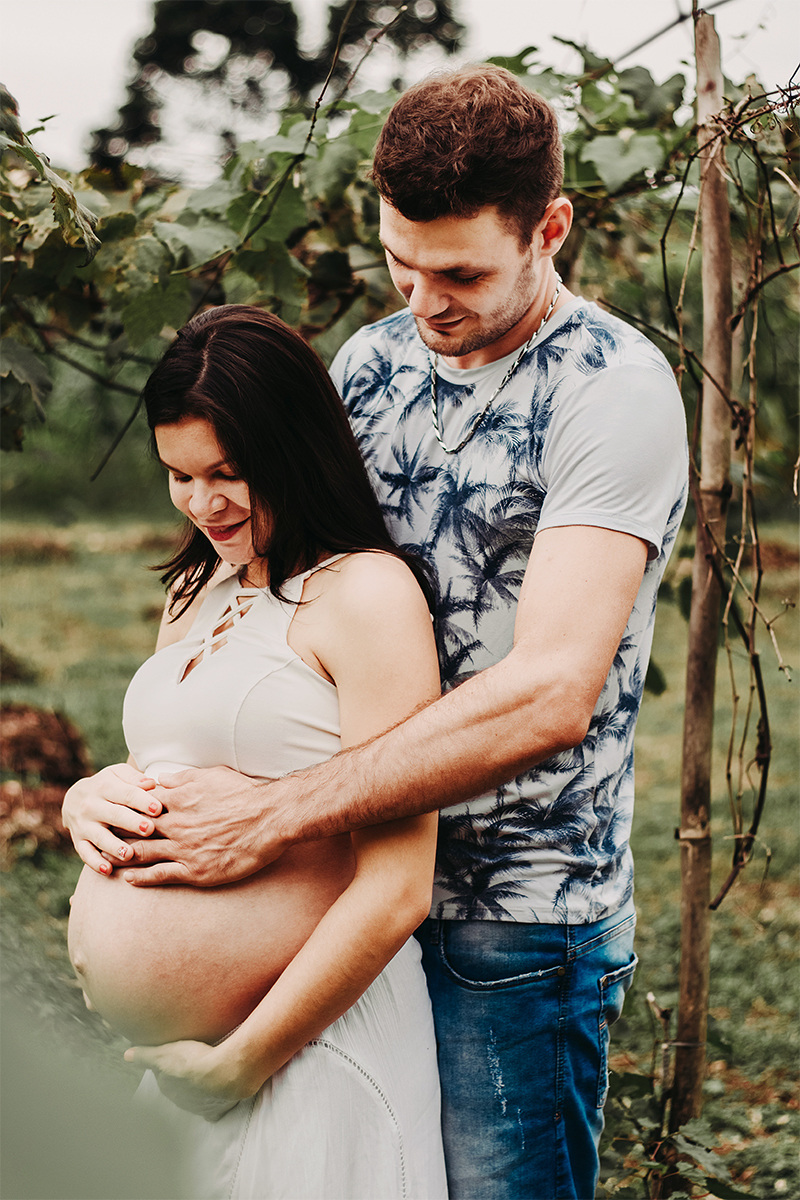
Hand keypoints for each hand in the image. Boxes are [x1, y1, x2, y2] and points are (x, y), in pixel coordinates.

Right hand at [62, 764, 160, 874]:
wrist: (74, 798)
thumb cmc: (108, 785)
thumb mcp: (118, 774)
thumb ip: (134, 778)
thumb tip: (150, 783)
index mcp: (104, 786)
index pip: (126, 793)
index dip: (142, 801)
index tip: (158, 808)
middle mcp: (91, 805)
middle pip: (114, 815)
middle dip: (132, 823)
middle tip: (149, 829)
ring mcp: (84, 825)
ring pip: (100, 837)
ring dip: (114, 847)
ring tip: (129, 854)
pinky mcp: (78, 841)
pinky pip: (85, 853)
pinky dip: (95, 863)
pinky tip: (108, 870)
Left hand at [120, 766, 286, 887]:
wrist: (269, 819)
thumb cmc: (243, 793)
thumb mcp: (211, 775)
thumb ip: (183, 778)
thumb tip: (161, 778)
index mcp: (178, 800)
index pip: (140, 804)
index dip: (124, 808)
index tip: (111, 811)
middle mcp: (176, 824)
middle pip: (135, 830)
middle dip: (115, 834)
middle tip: (99, 838)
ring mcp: (184, 849)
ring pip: (142, 854)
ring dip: (121, 857)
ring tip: (106, 860)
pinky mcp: (195, 870)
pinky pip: (160, 875)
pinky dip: (140, 877)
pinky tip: (129, 879)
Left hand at [124, 1039, 256, 1121]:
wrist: (223, 1073)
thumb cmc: (192, 1061)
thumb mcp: (164, 1053)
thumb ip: (145, 1055)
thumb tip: (127, 1055)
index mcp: (167, 1088)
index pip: (165, 1077)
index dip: (171, 1065)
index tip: (179, 1055)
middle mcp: (181, 1101)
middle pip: (181, 1088)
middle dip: (185, 1079)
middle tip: (193, 1062)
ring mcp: (199, 1107)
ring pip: (196, 1099)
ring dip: (200, 1089)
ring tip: (208, 1073)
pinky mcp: (217, 1110)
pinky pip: (214, 1110)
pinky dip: (214, 1104)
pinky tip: (217, 1096)